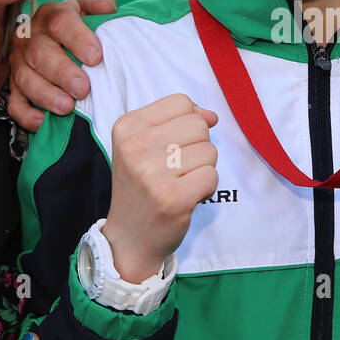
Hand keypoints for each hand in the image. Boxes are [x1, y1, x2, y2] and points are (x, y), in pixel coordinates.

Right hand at [10, 0, 117, 131]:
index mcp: (52, 15)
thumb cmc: (82, 25)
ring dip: (45, 94)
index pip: (61, 22)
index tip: (96, 57)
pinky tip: (41, 122)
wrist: (61, 41)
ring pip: (25, 78)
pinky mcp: (14, 86)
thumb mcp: (92, 8)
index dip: (78, 39)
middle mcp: (31, 37)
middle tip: (82, 88)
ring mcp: (19, 62)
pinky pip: (14, 102)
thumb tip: (105, 6)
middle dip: (62, 72)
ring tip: (66, 107)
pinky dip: (25, 114)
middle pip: (40, 53)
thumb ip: (100, 1)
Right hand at [102, 94, 219, 282]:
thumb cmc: (142, 187)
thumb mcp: (145, 145)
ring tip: (180, 183)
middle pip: (198, 125)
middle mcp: (135, 147)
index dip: (188, 123)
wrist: (129, 237)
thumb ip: (177, 122)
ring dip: (203, 169)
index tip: (172, 146)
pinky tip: (187, 197)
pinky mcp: (173, 198)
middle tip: (177, 169)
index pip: (181, 102)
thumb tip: (212, 116)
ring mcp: (152, 173)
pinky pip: (212, 176)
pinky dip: (207, 188)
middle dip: (198, 147)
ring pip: (209, 150)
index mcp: (127, 126)